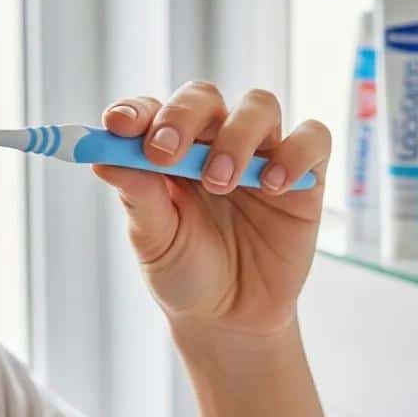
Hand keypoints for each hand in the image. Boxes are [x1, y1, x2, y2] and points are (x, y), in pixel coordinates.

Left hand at [93, 81, 329, 338]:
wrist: (232, 319)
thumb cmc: (186, 272)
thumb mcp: (155, 242)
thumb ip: (139, 198)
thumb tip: (104, 159)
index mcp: (170, 150)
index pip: (152, 110)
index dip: (135, 111)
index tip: (116, 126)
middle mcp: (214, 140)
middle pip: (203, 97)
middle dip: (181, 116)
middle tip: (164, 154)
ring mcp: (262, 153)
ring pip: (259, 106)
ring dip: (236, 136)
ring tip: (221, 182)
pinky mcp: (304, 173)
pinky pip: (313, 139)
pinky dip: (294, 152)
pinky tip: (274, 186)